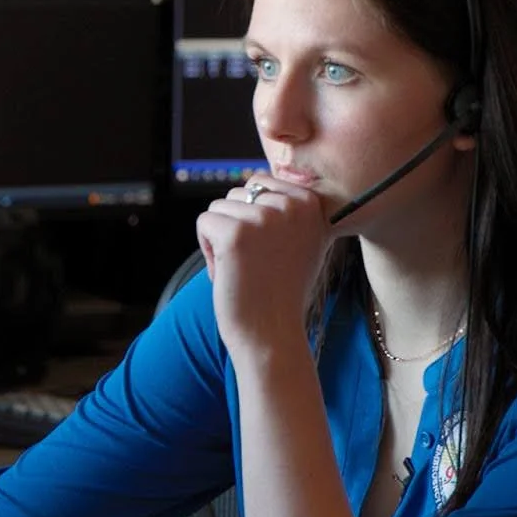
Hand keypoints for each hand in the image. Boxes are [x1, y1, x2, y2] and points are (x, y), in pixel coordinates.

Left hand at [195, 174, 332, 355]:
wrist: (273, 334)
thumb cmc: (281, 292)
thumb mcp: (302, 241)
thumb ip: (288, 209)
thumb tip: (258, 181)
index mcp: (311, 203)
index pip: (261, 182)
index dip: (254, 218)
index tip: (270, 252)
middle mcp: (292, 206)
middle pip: (239, 192)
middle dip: (236, 226)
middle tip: (254, 264)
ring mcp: (265, 218)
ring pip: (220, 206)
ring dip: (221, 238)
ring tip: (242, 269)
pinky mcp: (235, 234)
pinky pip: (204, 221)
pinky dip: (206, 248)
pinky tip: (226, 272)